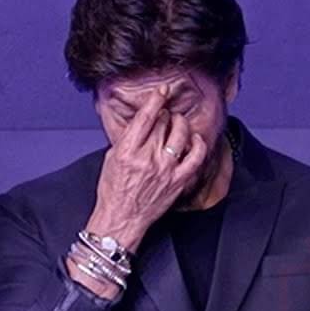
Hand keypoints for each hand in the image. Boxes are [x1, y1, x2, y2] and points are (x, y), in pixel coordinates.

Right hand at [86, 86, 211, 252]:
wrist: (121, 219)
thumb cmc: (113, 191)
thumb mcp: (112, 159)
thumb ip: (127, 139)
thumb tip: (142, 121)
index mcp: (127, 151)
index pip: (146, 117)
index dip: (156, 99)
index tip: (162, 91)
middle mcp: (147, 158)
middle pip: (164, 122)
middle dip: (164, 115)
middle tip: (163, 117)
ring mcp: (165, 169)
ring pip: (181, 133)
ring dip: (180, 124)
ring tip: (176, 125)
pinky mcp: (178, 180)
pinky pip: (197, 155)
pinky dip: (198, 143)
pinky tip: (194, 139)